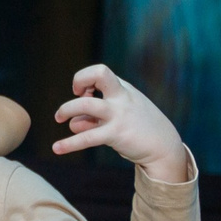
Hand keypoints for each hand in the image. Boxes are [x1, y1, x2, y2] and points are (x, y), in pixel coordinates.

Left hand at [53, 64, 193, 182]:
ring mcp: (119, 115)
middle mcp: (121, 97)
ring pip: (86, 105)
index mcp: (123, 89)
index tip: (83, 93)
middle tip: (74, 96)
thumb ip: (97, 114)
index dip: (85, 79)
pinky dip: (69, 144)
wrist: (164, 146)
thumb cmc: (138, 128)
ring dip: (67, 110)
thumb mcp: (121, 113)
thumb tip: (74, 122)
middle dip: (79, 81)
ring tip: (59, 120)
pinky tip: (56, 148)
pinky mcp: (116, 134)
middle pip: (98, 74)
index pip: (99, 71)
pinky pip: (87, 138)